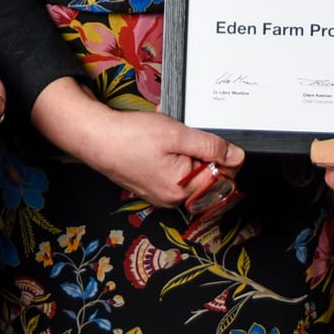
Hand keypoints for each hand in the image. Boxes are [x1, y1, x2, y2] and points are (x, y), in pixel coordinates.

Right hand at [40, 88, 241, 207]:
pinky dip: (174, 157)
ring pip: (191, 173)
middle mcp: (174, 199)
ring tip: (170, 137)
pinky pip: (175, 174)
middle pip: (208, 177)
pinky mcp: (153, 187)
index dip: (224, 157)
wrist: (97, 139)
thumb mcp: (177, 134)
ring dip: (188, 153)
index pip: (223, 180)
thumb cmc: (130, 138)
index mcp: (183, 190)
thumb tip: (236, 156)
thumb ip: (210, 146)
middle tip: (185, 135)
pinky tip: (161, 144)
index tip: (213, 140)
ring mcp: (162, 195)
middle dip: (203, 153)